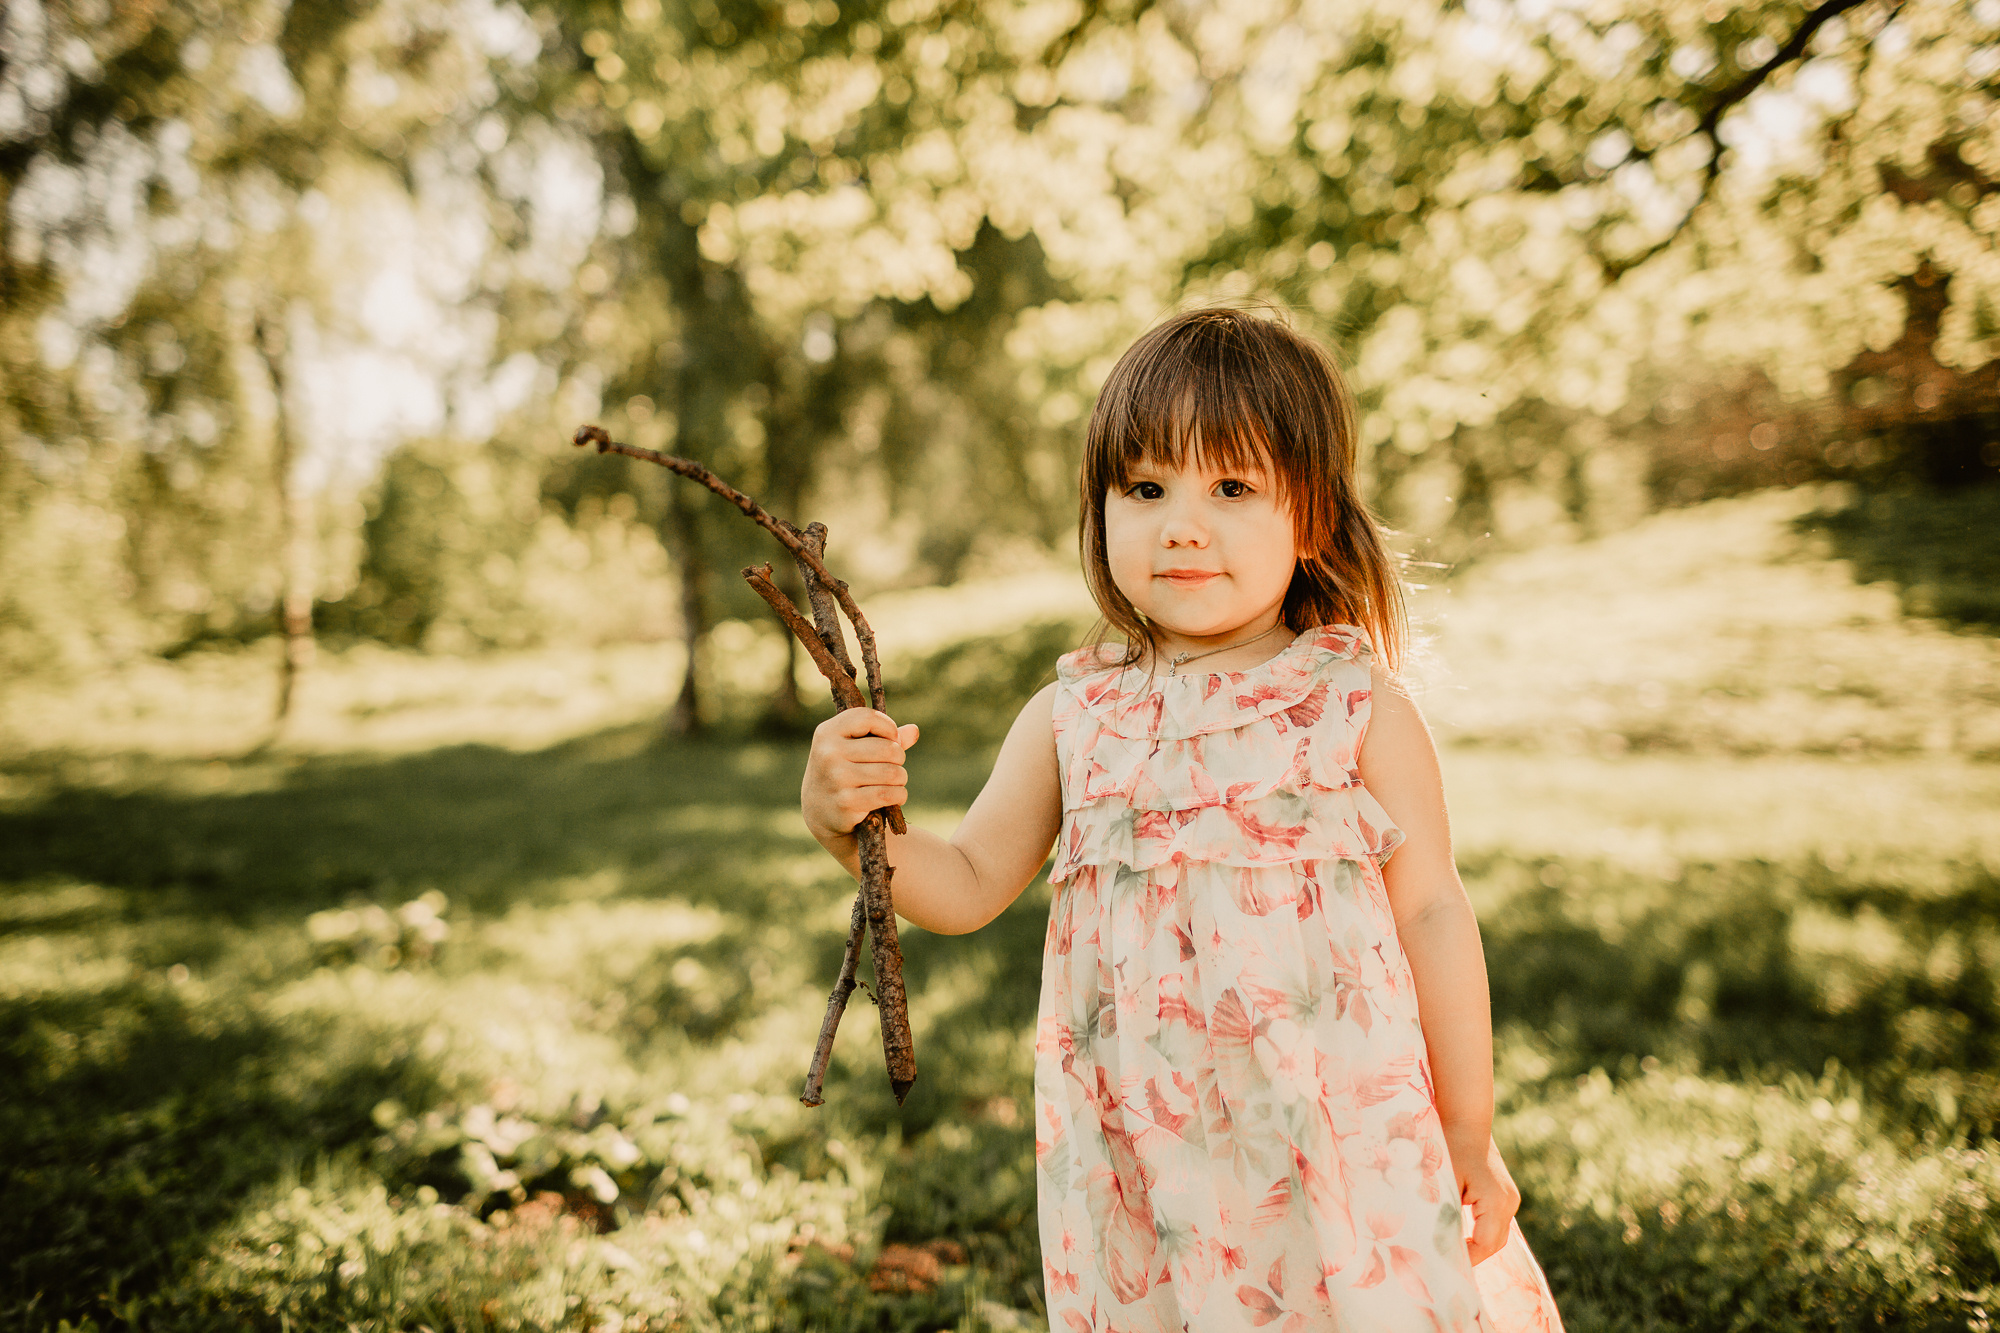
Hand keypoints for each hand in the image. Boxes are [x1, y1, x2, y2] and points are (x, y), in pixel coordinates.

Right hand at [802, 708, 918, 846]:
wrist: (821, 811)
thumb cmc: (843, 771)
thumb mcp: (853, 748)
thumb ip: (883, 737)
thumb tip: (914, 731)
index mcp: (828, 732)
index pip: (868, 717)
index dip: (888, 727)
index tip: (891, 739)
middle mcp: (829, 753)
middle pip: (887, 748)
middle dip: (899, 757)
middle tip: (894, 765)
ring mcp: (836, 778)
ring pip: (891, 772)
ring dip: (901, 778)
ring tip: (895, 781)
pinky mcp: (846, 802)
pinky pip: (888, 794)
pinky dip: (899, 795)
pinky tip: (896, 796)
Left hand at [1448, 1128, 1521, 1266]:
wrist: (1466, 1120)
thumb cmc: (1450, 1147)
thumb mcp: (1443, 1182)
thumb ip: (1444, 1214)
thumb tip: (1437, 1245)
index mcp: (1496, 1201)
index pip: (1484, 1244)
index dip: (1465, 1258)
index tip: (1444, 1263)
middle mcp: (1509, 1202)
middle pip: (1494, 1243)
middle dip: (1472, 1256)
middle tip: (1447, 1264)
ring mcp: (1510, 1198)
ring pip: (1496, 1234)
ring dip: (1476, 1245)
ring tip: (1451, 1253)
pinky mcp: (1505, 1194)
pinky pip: (1495, 1222)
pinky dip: (1480, 1232)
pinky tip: (1459, 1235)